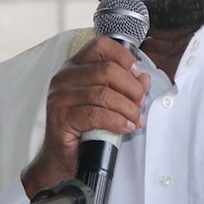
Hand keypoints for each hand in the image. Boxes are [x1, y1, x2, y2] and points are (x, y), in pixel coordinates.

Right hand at [21, 36, 149, 198]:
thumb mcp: (107, 102)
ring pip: (103, 93)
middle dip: (132, 88)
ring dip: (127, 108)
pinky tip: (125, 127)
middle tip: (140, 103)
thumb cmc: (84, 127)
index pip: (101, 46)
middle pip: (107, 70)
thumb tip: (143, 78)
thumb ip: (124, 87)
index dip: (124, 57)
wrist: (62, 158)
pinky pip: (95, 115)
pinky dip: (115, 121)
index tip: (137, 75)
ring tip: (136, 120)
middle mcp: (64, 77)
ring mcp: (59, 97)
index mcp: (75, 67)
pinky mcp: (60, 118)